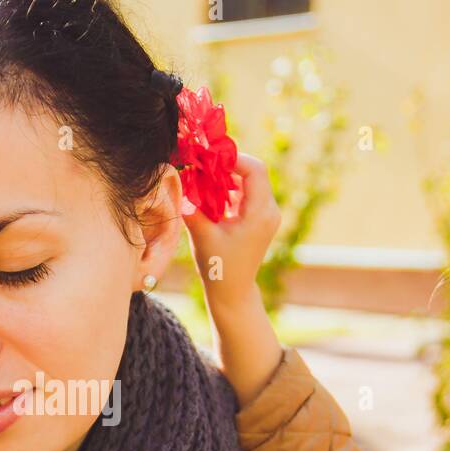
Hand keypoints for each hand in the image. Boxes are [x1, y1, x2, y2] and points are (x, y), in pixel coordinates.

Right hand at [180, 152, 281, 306]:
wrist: (232, 292)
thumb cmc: (218, 267)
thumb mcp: (202, 235)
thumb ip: (192, 207)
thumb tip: (180, 182)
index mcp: (260, 213)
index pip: (254, 169)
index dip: (232, 158)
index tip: (209, 158)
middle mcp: (269, 211)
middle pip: (253, 173)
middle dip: (227, 166)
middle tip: (203, 166)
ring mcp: (267, 215)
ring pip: (250, 182)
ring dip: (227, 178)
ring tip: (204, 180)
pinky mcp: (260, 219)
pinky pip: (248, 194)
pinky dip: (230, 190)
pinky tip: (211, 194)